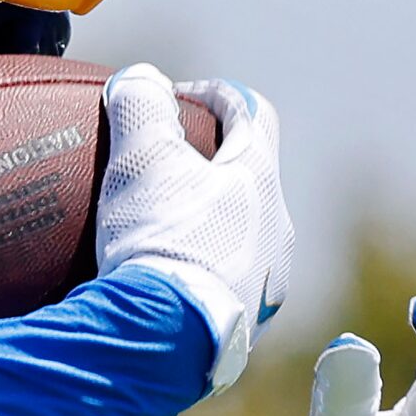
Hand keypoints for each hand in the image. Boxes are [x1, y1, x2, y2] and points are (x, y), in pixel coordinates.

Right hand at [97, 65, 293, 393]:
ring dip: (204, 222)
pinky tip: (156, 281)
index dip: (219, 95)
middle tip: (161, 166)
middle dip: (209, 165)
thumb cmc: (161, 240)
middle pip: (248, 178)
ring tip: (155, 229)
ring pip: (238, 235)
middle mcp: (276, 229)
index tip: (180, 97)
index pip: (253, 114)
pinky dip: (194, 271)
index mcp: (259, 180)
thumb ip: (140, 107)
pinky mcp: (244, 324)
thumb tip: (140, 78)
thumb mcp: (140, 160)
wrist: (168, 337)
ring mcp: (265, 281)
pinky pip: (221, 284)